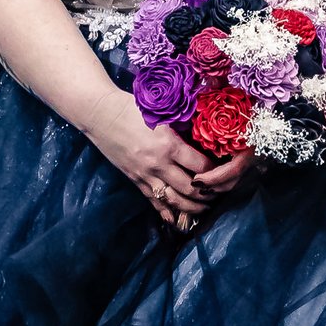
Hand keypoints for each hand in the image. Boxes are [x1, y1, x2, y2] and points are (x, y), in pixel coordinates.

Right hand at [96, 100, 248, 229]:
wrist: (100, 113)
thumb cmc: (132, 106)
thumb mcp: (162, 113)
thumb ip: (182, 127)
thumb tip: (205, 137)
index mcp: (169, 145)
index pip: (201, 167)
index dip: (216, 171)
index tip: (225, 170)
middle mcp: (158, 165)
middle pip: (191, 189)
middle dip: (209, 194)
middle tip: (219, 193)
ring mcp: (145, 175)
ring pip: (174, 201)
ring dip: (192, 207)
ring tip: (204, 207)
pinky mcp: (135, 180)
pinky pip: (154, 202)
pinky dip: (167, 212)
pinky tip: (177, 219)